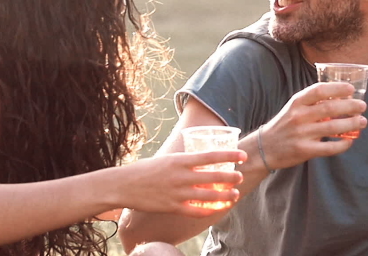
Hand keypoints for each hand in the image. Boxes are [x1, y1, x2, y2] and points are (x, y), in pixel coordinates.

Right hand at [119, 150, 245, 217]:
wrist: (124, 185)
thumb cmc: (145, 170)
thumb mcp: (167, 159)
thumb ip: (184, 162)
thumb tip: (202, 161)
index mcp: (180, 160)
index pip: (211, 156)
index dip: (229, 156)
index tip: (243, 156)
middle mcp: (181, 176)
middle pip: (214, 176)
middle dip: (231, 177)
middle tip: (240, 176)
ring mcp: (178, 193)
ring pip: (209, 195)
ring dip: (225, 196)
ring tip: (235, 194)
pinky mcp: (172, 207)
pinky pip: (196, 210)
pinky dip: (210, 210)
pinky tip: (218, 209)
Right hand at [259, 82, 366, 169]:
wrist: (265, 147)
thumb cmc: (285, 124)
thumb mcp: (293, 107)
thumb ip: (312, 102)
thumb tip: (341, 96)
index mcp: (296, 102)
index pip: (319, 90)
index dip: (337, 88)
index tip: (351, 89)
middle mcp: (298, 116)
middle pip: (330, 108)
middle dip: (350, 106)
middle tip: (363, 106)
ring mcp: (302, 134)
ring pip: (333, 127)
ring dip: (352, 124)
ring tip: (362, 121)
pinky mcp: (305, 151)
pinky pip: (330, 148)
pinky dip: (343, 144)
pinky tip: (350, 140)